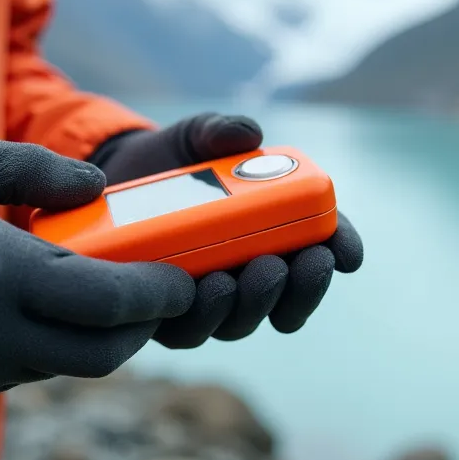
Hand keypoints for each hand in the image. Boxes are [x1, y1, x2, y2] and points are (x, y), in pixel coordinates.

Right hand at [0, 130, 195, 405]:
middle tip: (159, 297)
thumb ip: (39, 168)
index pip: (103, 300)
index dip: (155, 295)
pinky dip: (50, 344)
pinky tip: (48, 308)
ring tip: (108, 295)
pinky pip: (28, 371)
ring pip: (65, 365)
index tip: (182, 278)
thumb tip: (98, 189)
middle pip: (98, 353)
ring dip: (95, 336)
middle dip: (139, 329)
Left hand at [90, 113, 362, 347]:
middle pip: (291, 299)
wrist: (113, 176)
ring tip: (240, 278)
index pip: (323, 247)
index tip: (345, 252)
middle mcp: (250, 273)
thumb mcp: (198, 136)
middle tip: (290, 266)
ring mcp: (210, 299)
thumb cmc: (172, 158)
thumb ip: (222, 130)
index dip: (341, 250)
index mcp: (276, 230)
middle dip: (300, 290)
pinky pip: (189, 330)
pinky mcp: (166, 314)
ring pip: (242, 322)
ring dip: (250, 305)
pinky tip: (195, 291)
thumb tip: (247, 135)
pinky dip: (199, 316)